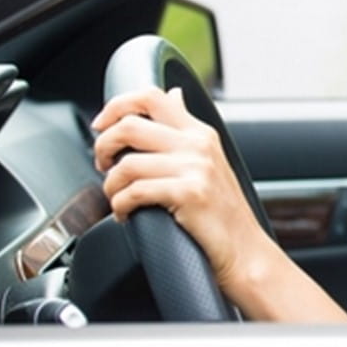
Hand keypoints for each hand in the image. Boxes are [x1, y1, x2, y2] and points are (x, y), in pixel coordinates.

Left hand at [92, 87, 267, 294]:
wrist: (245, 251)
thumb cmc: (223, 214)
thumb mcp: (210, 160)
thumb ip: (186, 130)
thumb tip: (173, 96)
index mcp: (201, 132)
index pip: (151, 96)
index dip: (117, 105)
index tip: (102, 124)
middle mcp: (199, 144)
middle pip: (130, 125)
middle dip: (103, 146)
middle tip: (102, 164)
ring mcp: (195, 168)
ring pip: (126, 164)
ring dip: (110, 186)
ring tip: (117, 198)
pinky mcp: (188, 193)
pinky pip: (133, 193)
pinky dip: (120, 207)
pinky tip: (126, 215)